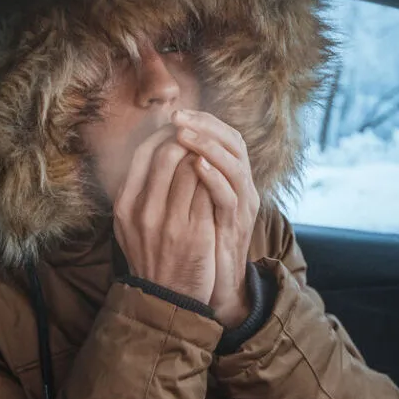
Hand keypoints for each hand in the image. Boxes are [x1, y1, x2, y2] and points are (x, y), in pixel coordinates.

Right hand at [114, 127, 216, 304]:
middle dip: (188, 139)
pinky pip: (208, 191)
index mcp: (125, 206)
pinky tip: (221, 177)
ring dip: (204, 156)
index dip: (163, 135)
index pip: (142, 153)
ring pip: (191, 168)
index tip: (178, 131)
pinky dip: (215, 178)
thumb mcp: (130, 226)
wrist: (165, 300)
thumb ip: (136, 193)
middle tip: (200, 138)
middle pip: (167, 154)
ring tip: (212, 155)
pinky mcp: (195, 233)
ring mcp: (170, 222)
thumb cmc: (151, 257)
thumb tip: (150, 152)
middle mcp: (144, 211)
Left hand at [173, 109, 259, 327]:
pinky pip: (230, 195)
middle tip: (179, 116)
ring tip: (184, 134)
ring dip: (208, 146)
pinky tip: (198, 165)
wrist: (214, 287)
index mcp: (230, 177)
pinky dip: (215, 178)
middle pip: (233, 141)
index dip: (201, 120)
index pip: (223, 134)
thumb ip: (180, 178)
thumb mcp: (187, 205)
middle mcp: (241, 186)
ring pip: (235, 163)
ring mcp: (243, 205)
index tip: (174, 112)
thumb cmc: (198, 245)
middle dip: (205, 125)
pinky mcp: (238, 226)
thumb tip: (155, 149)